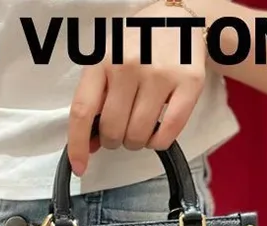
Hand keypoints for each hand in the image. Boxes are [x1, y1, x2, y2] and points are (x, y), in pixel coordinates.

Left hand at [67, 0, 206, 175]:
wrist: (179, 19)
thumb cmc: (138, 45)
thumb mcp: (108, 62)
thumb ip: (97, 99)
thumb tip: (89, 144)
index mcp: (102, 60)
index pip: (82, 111)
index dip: (77, 145)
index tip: (79, 166)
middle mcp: (129, 65)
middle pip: (112, 129)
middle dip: (114, 140)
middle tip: (122, 131)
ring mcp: (160, 74)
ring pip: (138, 135)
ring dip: (137, 142)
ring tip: (141, 128)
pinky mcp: (189, 83)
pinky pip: (167, 133)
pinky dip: (159, 142)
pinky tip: (157, 132)